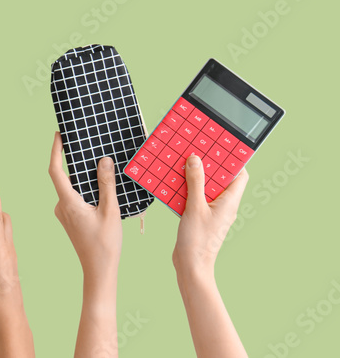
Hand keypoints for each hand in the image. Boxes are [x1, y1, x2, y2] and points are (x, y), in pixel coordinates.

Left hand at [48, 132, 121, 279]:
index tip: (58, 135)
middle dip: (71, 160)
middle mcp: (61, 206)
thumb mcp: (110, 211)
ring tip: (94, 162)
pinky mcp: (69, 218)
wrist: (99, 271)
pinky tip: (98, 185)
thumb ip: (106, 184)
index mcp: (68, 203)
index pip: (55, 170)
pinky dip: (83, 188)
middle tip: (81, 143)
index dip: (55, 150)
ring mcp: (64, 213)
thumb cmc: (105, 244)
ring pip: (69, 187)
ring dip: (79, 175)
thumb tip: (103, 161)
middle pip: (62, 177)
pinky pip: (73, 197)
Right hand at [173, 155, 248, 277]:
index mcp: (230, 202)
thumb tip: (196, 160)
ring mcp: (212, 211)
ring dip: (194, 177)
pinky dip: (186, 189)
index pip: (239, 176)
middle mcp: (224, 205)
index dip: (232, 161)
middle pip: (220, 179)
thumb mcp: (195, 207)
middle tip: (194, 151)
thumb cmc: (198, 240)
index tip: (218, 148)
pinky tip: (173, 183)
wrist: (191, 265)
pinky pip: (195, 197)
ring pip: (205, 187)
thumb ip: (196, 182)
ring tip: (181, 164)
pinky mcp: (200, 216)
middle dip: (207, 165)